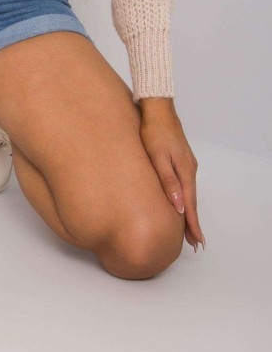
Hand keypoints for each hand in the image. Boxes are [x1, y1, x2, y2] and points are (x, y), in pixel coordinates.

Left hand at [138, 99, 205, 252]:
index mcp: (185, 171)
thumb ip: (168, 182)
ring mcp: (185, 163)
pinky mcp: (180, 158)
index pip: (190, 204)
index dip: (193, 224)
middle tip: (194, 243)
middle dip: (193, 221)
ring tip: (188, 228)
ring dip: (189, 210)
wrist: (157, 108)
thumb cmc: (154, 131)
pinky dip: (185, 196)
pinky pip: (184, 183)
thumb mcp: (158, 157)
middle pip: (192, 200)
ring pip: (188, 192)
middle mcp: (189, 169)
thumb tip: (180, 206)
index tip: (196, 242)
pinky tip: (181, 200)